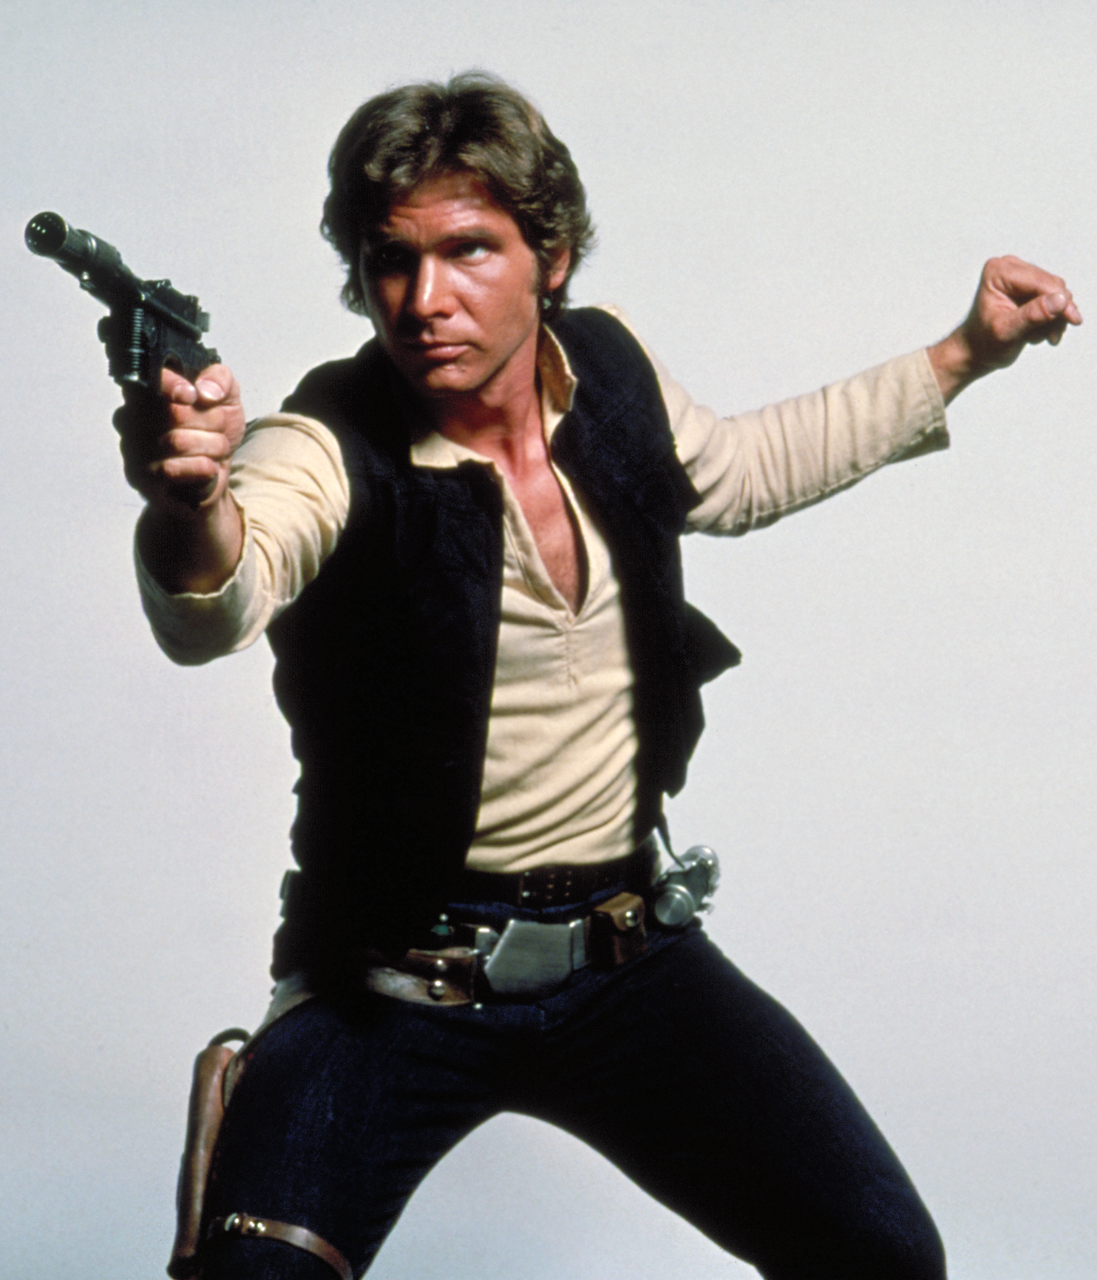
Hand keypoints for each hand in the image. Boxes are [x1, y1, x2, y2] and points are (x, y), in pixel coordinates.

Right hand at [114, 364, 245, 510]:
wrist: (216, 473)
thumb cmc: (213, 432)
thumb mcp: (228, 398)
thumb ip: (220, 379)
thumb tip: (205, 390)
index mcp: (148, 390)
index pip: (149, 379)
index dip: (170, 385)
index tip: (192, 396)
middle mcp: (132, 417)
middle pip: (175, 412)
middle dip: (212, 421)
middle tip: (219, 428)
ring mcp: (134, 448)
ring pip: (178, 441)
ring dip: (213, 446)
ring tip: (216, 449)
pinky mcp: (141, 478)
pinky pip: (174, 469)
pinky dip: (204, 468)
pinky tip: (208, 467)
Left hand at [929, 257, 1081, 403]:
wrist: (976, 351)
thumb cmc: (983, 343)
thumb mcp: (1007, 332)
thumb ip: (1033, 315)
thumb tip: (1061, 300)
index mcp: (998, 272)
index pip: (1040, 282)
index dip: (1060, 300)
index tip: (1073, 320)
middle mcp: (1009, 267)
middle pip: (1051, 284)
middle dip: (1056, 312)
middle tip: (1051, 336)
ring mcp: (1020, 275)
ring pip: (1056, 292)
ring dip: (1053, 318)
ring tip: (1037, 337)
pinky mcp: (1029, 285)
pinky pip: (1053, 298)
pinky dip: (1050, 317)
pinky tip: (1037, 333)